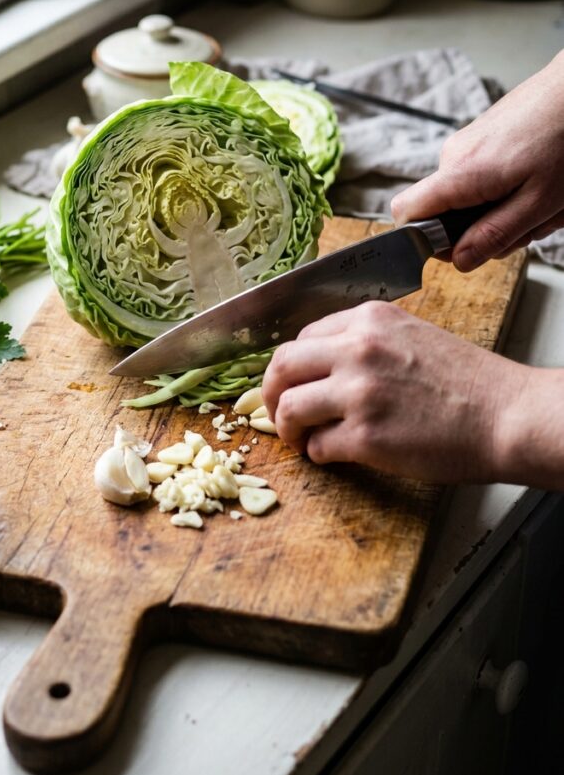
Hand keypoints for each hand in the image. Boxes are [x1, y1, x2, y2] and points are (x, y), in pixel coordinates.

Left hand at [261, 302, 532, 483]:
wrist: (506, 415)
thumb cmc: (467, 382)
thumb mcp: (411, 336)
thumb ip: (364, 341)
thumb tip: (320, 364)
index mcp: (367, 319)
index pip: (300, 337)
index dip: (289, 366)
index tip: (289, 383)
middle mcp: (357, 349)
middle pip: (281, 366)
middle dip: (269, 394)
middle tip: (276, 412)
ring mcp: (358, 393)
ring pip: (288, 407)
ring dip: (288, 429)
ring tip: (301, 439)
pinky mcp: (365, 437)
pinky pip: (317, 447)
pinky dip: (318, 455)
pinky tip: (333, 455)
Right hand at [391, 50, 563, 271]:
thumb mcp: (538, 202)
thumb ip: (495, 234)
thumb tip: (460, 260)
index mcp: (459, 173)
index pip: (405, 214)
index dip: (424, 240)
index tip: (462, 247)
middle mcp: (452, 156)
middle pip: (443, 213)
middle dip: (482, 229)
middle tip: (527, 225)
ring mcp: (465, 144)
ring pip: (466, 198)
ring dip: (501, 210)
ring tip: (540, 200)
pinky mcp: (480, 138)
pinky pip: (479, 179)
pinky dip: (506, 190)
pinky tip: (536, 182)